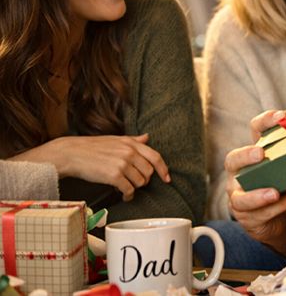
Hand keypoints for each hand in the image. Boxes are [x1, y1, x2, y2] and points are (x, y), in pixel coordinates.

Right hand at [13, 133, 169, 200]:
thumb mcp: (115, 139)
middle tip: (135, 183)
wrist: (71, 153)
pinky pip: (129, 189)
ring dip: (135, 188)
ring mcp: (122, 164)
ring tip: (126, 188)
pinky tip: (124, 195)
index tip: (167, 179)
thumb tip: (148, 137)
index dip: (164, 169)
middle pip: (149, 172)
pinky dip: (128, 195)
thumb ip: (133, 140)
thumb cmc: (92, 147)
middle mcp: (129, 152)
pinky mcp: (114, 176)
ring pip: (140, 182)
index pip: (156, 156)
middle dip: (144, 180)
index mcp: (131, 143)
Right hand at [224, 110, 285, 260]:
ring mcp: (239, 197)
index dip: (265, 121)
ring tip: (275, 192)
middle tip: (260, 153)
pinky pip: (259, 214)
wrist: (281, 219)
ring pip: (240, 196)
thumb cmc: (285, 186)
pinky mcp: (247, 217)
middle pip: (233, 160)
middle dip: (245, 156)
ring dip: (258, 194)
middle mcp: (240, 174)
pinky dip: (277, 207)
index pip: (254, 131)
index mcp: (254, 154)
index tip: (282, 116)